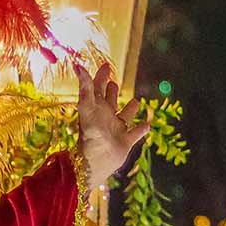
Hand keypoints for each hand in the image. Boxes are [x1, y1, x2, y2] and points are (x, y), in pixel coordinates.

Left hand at [75, 60, 149, 189]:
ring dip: (130, 109)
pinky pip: (135, 133)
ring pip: (124, 116)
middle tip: (114, 81)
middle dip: (112, 91)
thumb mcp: (87, 106)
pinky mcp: (125, 142)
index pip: (97, 87)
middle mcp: (105, 117)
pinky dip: (141, 129)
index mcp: (95, 107)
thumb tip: (77, 65)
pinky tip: (148, 124)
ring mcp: (116, 129)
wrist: (95, 161)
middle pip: (109, 101)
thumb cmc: (89, 133)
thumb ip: (85, 86)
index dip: (100, 76)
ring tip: (136, 101)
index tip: (106, 64)